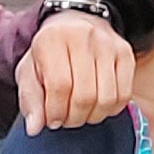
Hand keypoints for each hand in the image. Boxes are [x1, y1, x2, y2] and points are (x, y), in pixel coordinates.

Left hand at [16, 11, 134, 134]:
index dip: (56, 111)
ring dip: (92, 116)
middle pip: (85, 94)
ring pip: (106, 97)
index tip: (52, 120)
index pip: (59, 85)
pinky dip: (111, 109)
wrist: (73, 26)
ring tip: (81, 113)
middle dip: (74, 117)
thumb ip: (30, 99)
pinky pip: (124, 94)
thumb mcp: (29, 71)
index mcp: (53, 38)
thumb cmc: (49, 52)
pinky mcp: (125, 53)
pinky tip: (97, 106)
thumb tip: (34, 127)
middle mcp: (83, 36)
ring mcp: (108, 44)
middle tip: (66, 119)